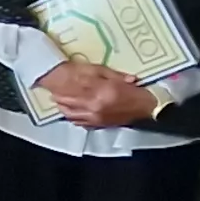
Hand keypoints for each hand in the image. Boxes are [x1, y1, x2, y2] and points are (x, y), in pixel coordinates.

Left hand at [39, 61, 158, 129]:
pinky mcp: (98, 124)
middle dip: (60, 98)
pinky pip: (80, 122)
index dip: (66, 86)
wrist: (146, 108)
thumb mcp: (117, 78)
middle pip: (70, 101)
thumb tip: (84, 76)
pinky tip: (69, 114)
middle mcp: (95, 105)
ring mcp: (96, 117)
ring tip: (58, 104)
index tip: (57, 84)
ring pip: (72, 114)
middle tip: (53, 94)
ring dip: (63, 108)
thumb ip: (102, 76)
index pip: (77, 88)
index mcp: (101, 91)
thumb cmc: (132, 91)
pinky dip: (72, 118)